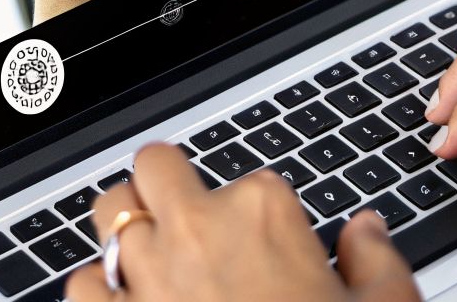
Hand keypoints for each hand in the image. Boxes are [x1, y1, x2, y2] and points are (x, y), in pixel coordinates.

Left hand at [67, 143, 420, 301]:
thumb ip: (376, 260)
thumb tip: (365, 230)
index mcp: (263, 214)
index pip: (251, 181)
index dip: (257, 214)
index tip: (266, 245)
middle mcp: (197, 230)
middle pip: (156, 166)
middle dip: (166, 185)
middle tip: (183, 215)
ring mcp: (147, 275)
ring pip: (110, 215)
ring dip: (126, 232)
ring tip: (148, 255)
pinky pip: (81, 283)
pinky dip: (97, 292)